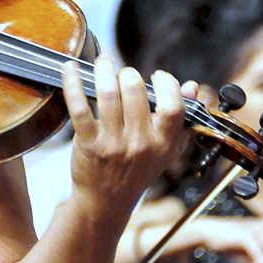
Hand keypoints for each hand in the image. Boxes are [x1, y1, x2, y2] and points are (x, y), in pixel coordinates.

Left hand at [63, 56, 192, 212]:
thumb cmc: (137, 170)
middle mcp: (140, 143)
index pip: (173, 106)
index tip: (156, 76)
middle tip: (121, 71)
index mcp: (164, 143)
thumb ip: (180, 119)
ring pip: (109, 94)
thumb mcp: (166, 150)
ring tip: (102, 62)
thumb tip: (192, 86)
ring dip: (103, 70)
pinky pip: (79, 107)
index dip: (166, 84)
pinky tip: (70, 69)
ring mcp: (113, 144)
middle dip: (127, 72)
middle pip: (135, 91)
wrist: (107, 201)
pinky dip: (73, 83)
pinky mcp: (88, 144)